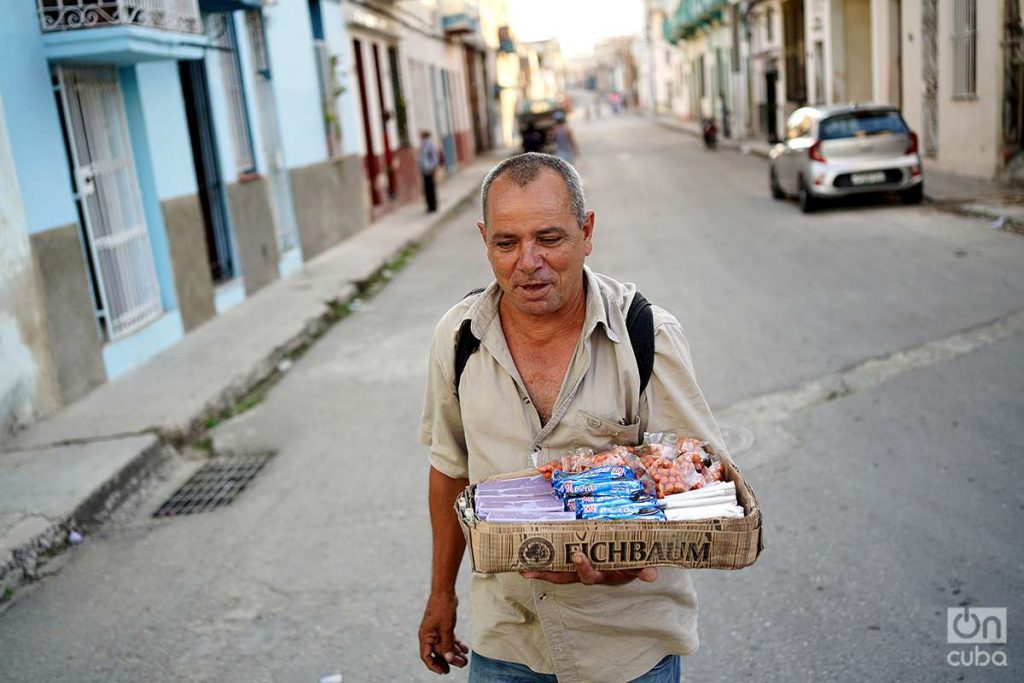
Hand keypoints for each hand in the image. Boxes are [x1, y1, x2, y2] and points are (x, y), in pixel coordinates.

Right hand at [418, 592, 468, 673]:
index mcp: (425, 636)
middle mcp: (429, 635)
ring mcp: (436, 631)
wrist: (445, 591)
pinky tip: (465, 649)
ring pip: (445, 646)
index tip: (444, 671)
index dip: (434, 665)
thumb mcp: (446, 628)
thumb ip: (447, 645)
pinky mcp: (443, 626)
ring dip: (455, 653)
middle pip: (438, 652)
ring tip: (465, 659)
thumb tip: (448, 659)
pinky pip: (449, 639)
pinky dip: (456, 644)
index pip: (426, 656)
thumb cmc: (442, 608)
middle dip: (450, 660)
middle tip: (461, 665)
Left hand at [522, 551, 658, 585]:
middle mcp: (589, 573)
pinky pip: (557, 561)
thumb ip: (644, 569)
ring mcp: (580, 568)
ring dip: (541, 570)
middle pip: (566, 576)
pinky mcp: (575, 559)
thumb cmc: (635, 561)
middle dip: (549, 573)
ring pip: (557, 571)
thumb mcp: (641, 566)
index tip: (577, 556)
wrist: (635, 560)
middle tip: (530, 569)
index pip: (591, 575)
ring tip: (522, 567)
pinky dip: (544, 560)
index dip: (582, 567)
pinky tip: (527, 558)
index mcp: (604, 575)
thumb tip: (651, 574)